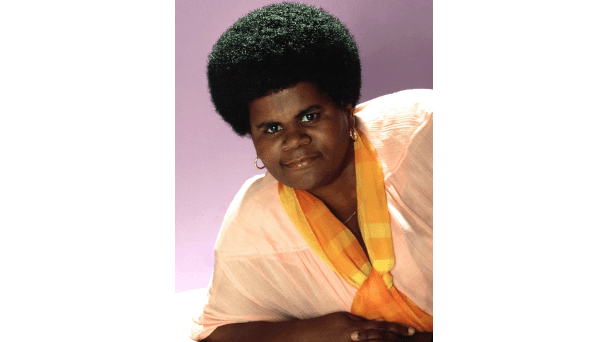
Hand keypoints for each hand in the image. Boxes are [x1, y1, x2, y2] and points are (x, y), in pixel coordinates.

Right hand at [295, 312, 415, 341]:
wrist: (306, 337)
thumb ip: (360, 321)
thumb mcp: (343, 318)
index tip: (411, 331)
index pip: (381, 327)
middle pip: (381, 339)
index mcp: (356, 326)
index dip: (397, 329)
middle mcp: (356, 337)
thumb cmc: (325, 325)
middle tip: (412, 336)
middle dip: (397, 338)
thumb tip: (377, 321)